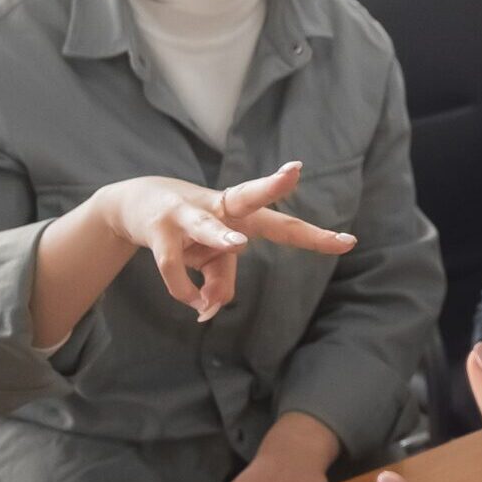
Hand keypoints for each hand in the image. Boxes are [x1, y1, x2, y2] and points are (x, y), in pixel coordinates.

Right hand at [98, 161, 357, 321]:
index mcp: (240, 214)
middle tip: (294, 171)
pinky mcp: (159, 230)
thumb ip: (221, 280)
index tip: (349, 242)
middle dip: (271, 186)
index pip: (283, 223)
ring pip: (206, 226)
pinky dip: (184, 291)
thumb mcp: (210, 256)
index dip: (315, 236)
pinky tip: (194, 303)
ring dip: (221, 235)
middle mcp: (218, 208)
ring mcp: (186, 216)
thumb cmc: (187, 229)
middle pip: (248, 195)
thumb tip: (210, 309)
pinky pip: (172, 267)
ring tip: (238, 244)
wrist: (132, 204)